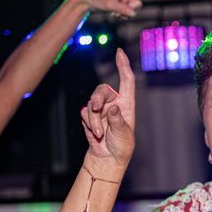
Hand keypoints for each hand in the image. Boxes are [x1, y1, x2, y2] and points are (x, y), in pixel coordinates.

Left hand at [75, 0, 159, 17]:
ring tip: (114, 12)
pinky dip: (122, 16)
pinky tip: (114, 14)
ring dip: (125, 14)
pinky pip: (128, 14)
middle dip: (130, 9)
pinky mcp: (121, 6)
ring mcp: (124, 0)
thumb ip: (122, 8)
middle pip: (138, 4)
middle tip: (118, 10)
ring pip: (133, 11)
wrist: (88, 0)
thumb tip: (133, 14)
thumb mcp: (109, 4)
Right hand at [81, 48, 135, 166]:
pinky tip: (95, 133)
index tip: (119, 52)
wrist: (107, 159)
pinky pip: (84, 113)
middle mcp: (114, 103)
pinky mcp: (90, 116)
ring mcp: (101, 109)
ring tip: (99, 133)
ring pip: (91, 104)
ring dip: (93, 119)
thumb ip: (117, 120)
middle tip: (95, 109)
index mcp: (127, 104)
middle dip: (97, 99)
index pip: (126, 81)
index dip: (123, 65)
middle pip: (102, 90)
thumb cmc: (121, 146)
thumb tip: (113, 107)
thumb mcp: (123, 134)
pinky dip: (88, 124)